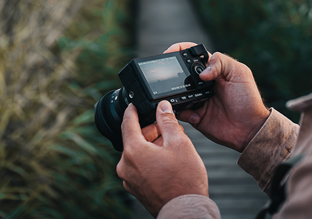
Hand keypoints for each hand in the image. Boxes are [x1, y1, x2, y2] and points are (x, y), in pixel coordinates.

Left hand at [116, 101, 207, 216]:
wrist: (185, 211)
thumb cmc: (184, 182)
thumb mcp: (180, 143)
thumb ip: (168, 121)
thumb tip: (162, 107)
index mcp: (133, 151)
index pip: (127, 122)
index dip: (132, 110)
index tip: (135, 104)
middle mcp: (126, 166)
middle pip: (135, 138)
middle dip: (152, 130)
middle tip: (169, 129)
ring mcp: (129, 179)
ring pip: (138, 152)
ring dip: (152, 145)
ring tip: (172, 146)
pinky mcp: (136, 188)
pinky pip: (140, 166)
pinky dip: (150, 159)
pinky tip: (168, 161)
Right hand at [165, 42, 269, 151]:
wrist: (251, 128)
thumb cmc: (249, 99)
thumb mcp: (239, 73)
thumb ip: (221, 62)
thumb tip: (201, 72)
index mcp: (213, 68)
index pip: (192, 53)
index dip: (179, 49)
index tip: (170, 53)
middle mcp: (202, 82)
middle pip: (180, 73)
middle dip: (174, 74)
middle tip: (172, 79)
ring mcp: (197, 98)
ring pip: (177, 93)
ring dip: (176, 95)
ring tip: (188, 100)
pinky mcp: (195, 115)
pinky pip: (181, 112)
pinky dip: (184, 113)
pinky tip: (196, 115)